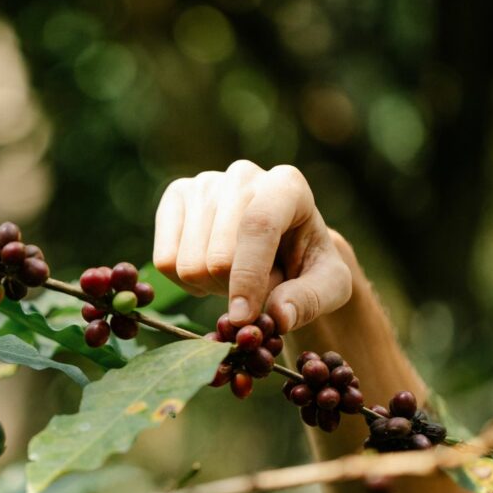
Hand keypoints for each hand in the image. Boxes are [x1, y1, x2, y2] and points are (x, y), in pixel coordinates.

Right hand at [152, 160, 351, 331]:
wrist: (281, 245)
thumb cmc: (306, 262)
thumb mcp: (329, 285)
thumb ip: (311, 300)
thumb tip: (278, 315)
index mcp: (287, 185)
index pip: (258, 226)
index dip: (248, 277)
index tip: (244, 317)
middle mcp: (243, 175)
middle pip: (218, 256)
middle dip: (235, 290)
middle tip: (257, 288)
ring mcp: (204, 182)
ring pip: (188, 263)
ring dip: (212, 287)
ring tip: (236, 275)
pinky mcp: (175, 196)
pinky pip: (164, 260)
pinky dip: (185, 282)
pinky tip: (209, 270)